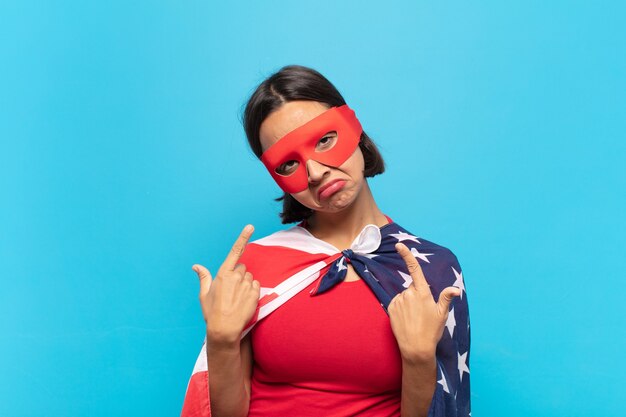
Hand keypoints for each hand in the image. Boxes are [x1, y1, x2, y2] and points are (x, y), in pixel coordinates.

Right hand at [192, 224, 259, 346]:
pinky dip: (252, 290)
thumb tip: (196, 266)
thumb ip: (204, 277)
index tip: (250, 226)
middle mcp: (236, 277)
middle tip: (231, 290)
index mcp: (223, 274)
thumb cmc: (212, 312)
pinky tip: (244, 300)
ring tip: (237, 297)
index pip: (235, 251)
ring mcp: (247, 285)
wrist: (225, 329)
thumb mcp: (204, 294)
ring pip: (249, 277)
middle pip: (242, 267)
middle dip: (238, 275)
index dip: (243, 237)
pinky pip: (256, 286)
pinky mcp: (255, 293)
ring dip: (245, 283)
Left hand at [388, 242, 459, 362]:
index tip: (399, 245)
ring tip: (415, 318)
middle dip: (417, 296)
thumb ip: (446, 298)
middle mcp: (408, 294)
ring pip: (404, 296)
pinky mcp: (390, 308)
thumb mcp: (442, 314)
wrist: (416, 348)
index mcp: (422, 293)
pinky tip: (407, 320)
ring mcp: (398, 301)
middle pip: (412, 288)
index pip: (414, 269)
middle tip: (423, 312)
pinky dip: (401, 308)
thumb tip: (455, 289)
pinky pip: (397, 303)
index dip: (407, 255)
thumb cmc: (431, 331)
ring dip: (409, 303)